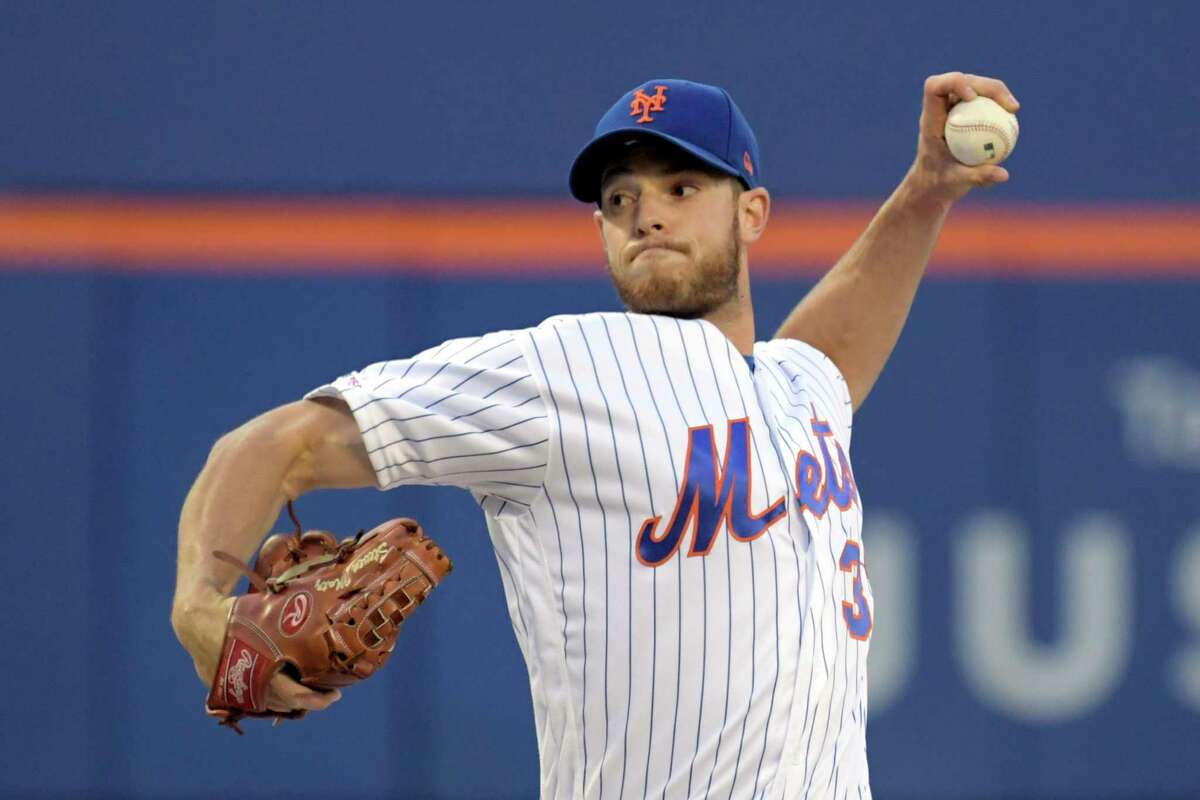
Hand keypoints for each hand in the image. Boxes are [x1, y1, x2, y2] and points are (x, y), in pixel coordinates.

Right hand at [171, 592, 340, 714]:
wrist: (195, 617)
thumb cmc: (235, 610)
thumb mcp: (264, 611)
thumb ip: (290, 617)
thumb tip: (324, 608)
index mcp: (260, 665)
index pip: (293, 694)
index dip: (316, 699)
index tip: (335, 695)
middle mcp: (246, 684)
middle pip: (284, 703)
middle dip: (309, 701)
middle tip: (329, 694)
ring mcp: (232, 690)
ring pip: (268, 705)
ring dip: (290, 702)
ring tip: (312, 693)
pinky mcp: (223, 690)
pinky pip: (252, 701)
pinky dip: (270, 699)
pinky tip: (286, 691)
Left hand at [904, 71, 1019, 208]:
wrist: (934, 184)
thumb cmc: (939, 184)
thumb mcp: (956, 183)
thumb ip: (978, 177)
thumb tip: (1004, 175)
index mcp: (931, 120)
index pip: (934, 88)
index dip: (954, 83)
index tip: (973, 97)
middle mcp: (941, 109)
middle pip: (962, 81)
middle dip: (987, 86)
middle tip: (1009, 105)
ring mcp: (953, 109)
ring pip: (975, 86)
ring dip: (996, 91)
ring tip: (1013, 109)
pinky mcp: (965, 113)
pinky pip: (982, 101)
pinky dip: (998, 104)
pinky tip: (1012, 115)